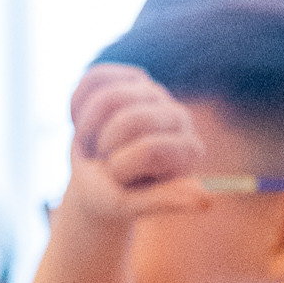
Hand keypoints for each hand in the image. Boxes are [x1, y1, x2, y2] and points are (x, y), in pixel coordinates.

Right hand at [63, 65, 216, 228]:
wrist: (95, 181)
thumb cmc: (116, 196)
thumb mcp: (133, 204)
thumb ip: (165, 200)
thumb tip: (205, 200)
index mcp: (189, 150)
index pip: (150, 151)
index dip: (120, 167)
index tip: (117, 179)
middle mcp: (178, 116)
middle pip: (129, 121)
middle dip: (104, 146)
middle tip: (104, 161)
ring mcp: (154, 93)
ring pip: (108, 97)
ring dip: (88, 128)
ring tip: (95, 144)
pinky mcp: (127, 77)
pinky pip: (92, 79)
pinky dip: (78, 107)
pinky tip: (85, 124)